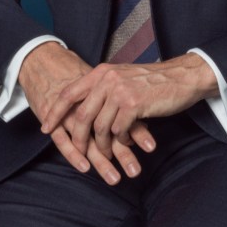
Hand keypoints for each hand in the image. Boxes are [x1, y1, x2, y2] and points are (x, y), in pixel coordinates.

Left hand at [19, 43, 151, 184]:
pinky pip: (118, 130)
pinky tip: (128, 142)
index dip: (55, 112)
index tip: (46, 127)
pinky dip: (121, 140)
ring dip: (104, 145)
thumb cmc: (152, 81)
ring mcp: (119, 92)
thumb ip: (103, 87)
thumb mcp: (122, 77)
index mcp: (100, 72)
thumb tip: (85, 107)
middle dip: (78, 138)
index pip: (68, 93)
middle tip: (80, 153)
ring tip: (108, 154)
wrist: (181, 78)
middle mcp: (106, 80)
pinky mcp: (133, 105)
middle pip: (82, 115)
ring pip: (100, 127)